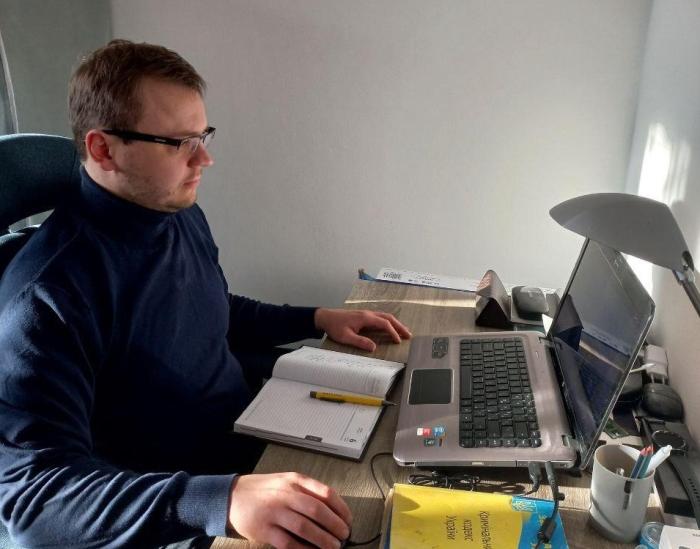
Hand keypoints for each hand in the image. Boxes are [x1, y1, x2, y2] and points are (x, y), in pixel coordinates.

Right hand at [227, 472, 351, 548]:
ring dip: (323, 540)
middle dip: (335, 525)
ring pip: (305, 527)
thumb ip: (307, 491)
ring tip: (333, 547)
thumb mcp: (287, 482)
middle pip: (317, 510)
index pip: (325, 492)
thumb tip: (333, 510)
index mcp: (295, 481)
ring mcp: (274, 512)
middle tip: (344, 536)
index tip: (349, 520)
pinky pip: (288, 542)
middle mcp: (286, 494)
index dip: (341, 508)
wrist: (232, 496)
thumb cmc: (264, 490)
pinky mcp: (264, 529)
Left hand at [314, 308, 411, 351]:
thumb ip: (360, 342)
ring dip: (395, 323)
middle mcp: (368, 314)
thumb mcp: (345, 337)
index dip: (393, 332)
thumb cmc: (334, 327)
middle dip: (399, 326)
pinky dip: (388, 322)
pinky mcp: (363, 316)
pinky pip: (380, 318)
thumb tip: (374, 347)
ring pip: (385, 316)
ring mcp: (366, 314)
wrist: (325, 317)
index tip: (398, 341)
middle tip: (409, 335)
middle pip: (388, 318)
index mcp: (365, 318)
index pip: (384, 324)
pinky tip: (390, 328)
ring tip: (403, 332)